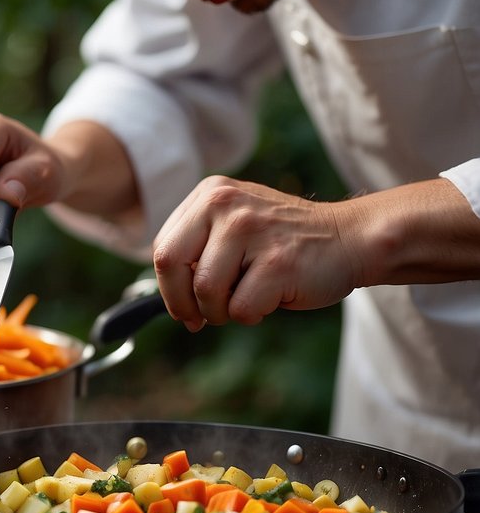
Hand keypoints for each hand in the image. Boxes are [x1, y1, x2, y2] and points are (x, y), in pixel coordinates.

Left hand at [152, 176, 364, 329]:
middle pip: (169, 264)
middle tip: (198, 319)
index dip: (167, 286)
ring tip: (246, 300)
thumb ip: (198, 247)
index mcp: (210, 193)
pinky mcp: (278, 261)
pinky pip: (241, 309)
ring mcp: (252, 230)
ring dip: (221, 311)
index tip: (183, 305)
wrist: (352, 237)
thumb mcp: (234, 225)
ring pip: (205, 292)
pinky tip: (272, 297)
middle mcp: (225, 204)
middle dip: (180, 303)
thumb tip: (166, 295)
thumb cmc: (285, 242)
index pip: (162, 247)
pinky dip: (252, 315)